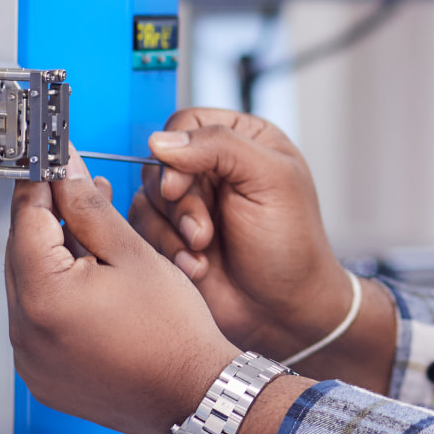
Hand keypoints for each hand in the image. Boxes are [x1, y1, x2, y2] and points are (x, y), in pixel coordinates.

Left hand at [6, 154, 240, 433]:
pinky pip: (37, 323)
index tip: (52, 165)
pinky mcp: (43, 376)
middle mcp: (26, 333)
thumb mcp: (134, 254)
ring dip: (52, 258)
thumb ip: (90, 210)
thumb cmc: (174, 334)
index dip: (40, 185)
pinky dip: (56, 297)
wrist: (194, 395)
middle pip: (21, 254)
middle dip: (48, 219)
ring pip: (28, 288)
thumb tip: (67, 176)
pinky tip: (90, 284)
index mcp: (44, 297)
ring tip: (94, 239)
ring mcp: (31, 360)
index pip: (25, 221)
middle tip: (77, 194)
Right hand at [127, 109, 392, 386]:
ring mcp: (191, 204)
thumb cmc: (291, 244)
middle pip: (159, 163)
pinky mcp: (172, 237)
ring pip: (146, 198)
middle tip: (203, 232)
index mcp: (241, 141)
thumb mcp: (269, 180)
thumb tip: (160, 140)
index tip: (182, 185)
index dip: (175, 153)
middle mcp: (212, 168)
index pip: (184, 123)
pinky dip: (166, 251)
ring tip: (203, 252)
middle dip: (178, 202)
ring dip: (172, 231)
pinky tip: (196, 268)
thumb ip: (220, 147)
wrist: (284, 310)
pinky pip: (142, 231)